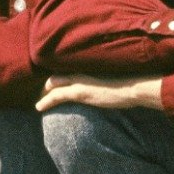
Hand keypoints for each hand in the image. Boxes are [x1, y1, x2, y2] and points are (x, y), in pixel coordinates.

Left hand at [34, 74, 163, 111]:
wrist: (134, 87)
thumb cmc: (131, 83)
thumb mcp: (117, 77)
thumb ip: (108, 78)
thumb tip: (109, 83)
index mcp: (90, 65)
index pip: (68, 67)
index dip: (59, 74)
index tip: (53, 81)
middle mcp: (82, 70)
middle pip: (57, 74)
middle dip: (48, 83)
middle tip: (42, 92)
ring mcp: (80, 80)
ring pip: (53, 83)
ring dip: (45, 93)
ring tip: (39, 103)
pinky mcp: (79, 92)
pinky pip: (56, 96)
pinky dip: (46, 101)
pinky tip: (39, 108)